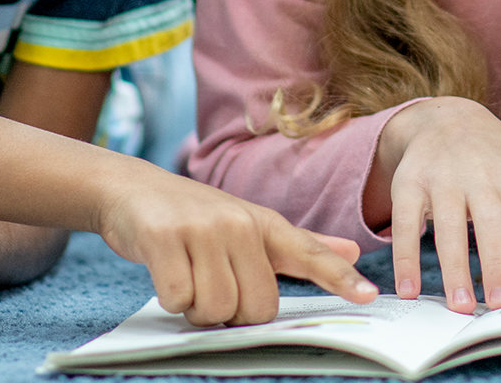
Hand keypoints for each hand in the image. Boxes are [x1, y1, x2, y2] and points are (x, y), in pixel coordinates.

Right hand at [96, 169, 377, 326]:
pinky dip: (170, 300)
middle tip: (211, 286)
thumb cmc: (195, 215)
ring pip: (217, 308)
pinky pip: (179, 298)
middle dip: (232, 313)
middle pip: (257, 307)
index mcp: (265, 224)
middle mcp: (240, 223)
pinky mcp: (164, 238)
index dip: (339, 278)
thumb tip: (353, 251)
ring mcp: (202, 228)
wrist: (131, 187)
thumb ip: (300, 246)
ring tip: (188, 277)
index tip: (369, 296)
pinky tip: (166, 273)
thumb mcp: (251, 223)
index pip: (310, 254)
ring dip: (198, 309)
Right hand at [373, 97, 500, 312]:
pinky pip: (405, 223)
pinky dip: (405, 258)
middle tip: (500, 307)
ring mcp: (444, 179)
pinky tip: (408, 289)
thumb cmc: (496, 163)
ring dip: (453, 269)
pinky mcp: (410, 182)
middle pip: (492, 226)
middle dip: (497, 267)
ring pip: (448, 227)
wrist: (447, 116)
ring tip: (460, 306)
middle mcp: (482, 179)